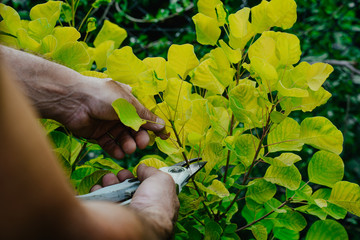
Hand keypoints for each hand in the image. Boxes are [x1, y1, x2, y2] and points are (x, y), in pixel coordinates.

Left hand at [1, 46, 165, 158]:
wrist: (73, 101)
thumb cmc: (103, 96)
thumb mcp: (128, 105)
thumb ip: (145, 117)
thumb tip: (162, 125)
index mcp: (128, 100)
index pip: (144, 115)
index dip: (153, 126)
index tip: (162, 136)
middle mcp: (119, 112)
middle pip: (135, 128)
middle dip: (140, 137)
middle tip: (142, 144)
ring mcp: (108, 123)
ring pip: (123, 137)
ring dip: (128, 144)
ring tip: (129, 149)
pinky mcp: (97, 133)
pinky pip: (110, 143)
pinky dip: (115, 149)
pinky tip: (120, 154)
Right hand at [91, 165, 178, 238]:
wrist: (139, 225)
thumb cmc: (156, 204)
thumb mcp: (162, 180)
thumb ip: (152, 172)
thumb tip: (143, 167)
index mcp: (157, 202)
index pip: (147, 188)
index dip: (139, 178)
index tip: (134, 171)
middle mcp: (142, 209)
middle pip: (129, 190)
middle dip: (122, 179)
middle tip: (119, 175)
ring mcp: (127, 214)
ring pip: (115, 195)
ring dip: (110, 184)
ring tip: (108, 179)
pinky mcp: (111, 218)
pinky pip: (103, 203)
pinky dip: (99, 193)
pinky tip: (99, 188)